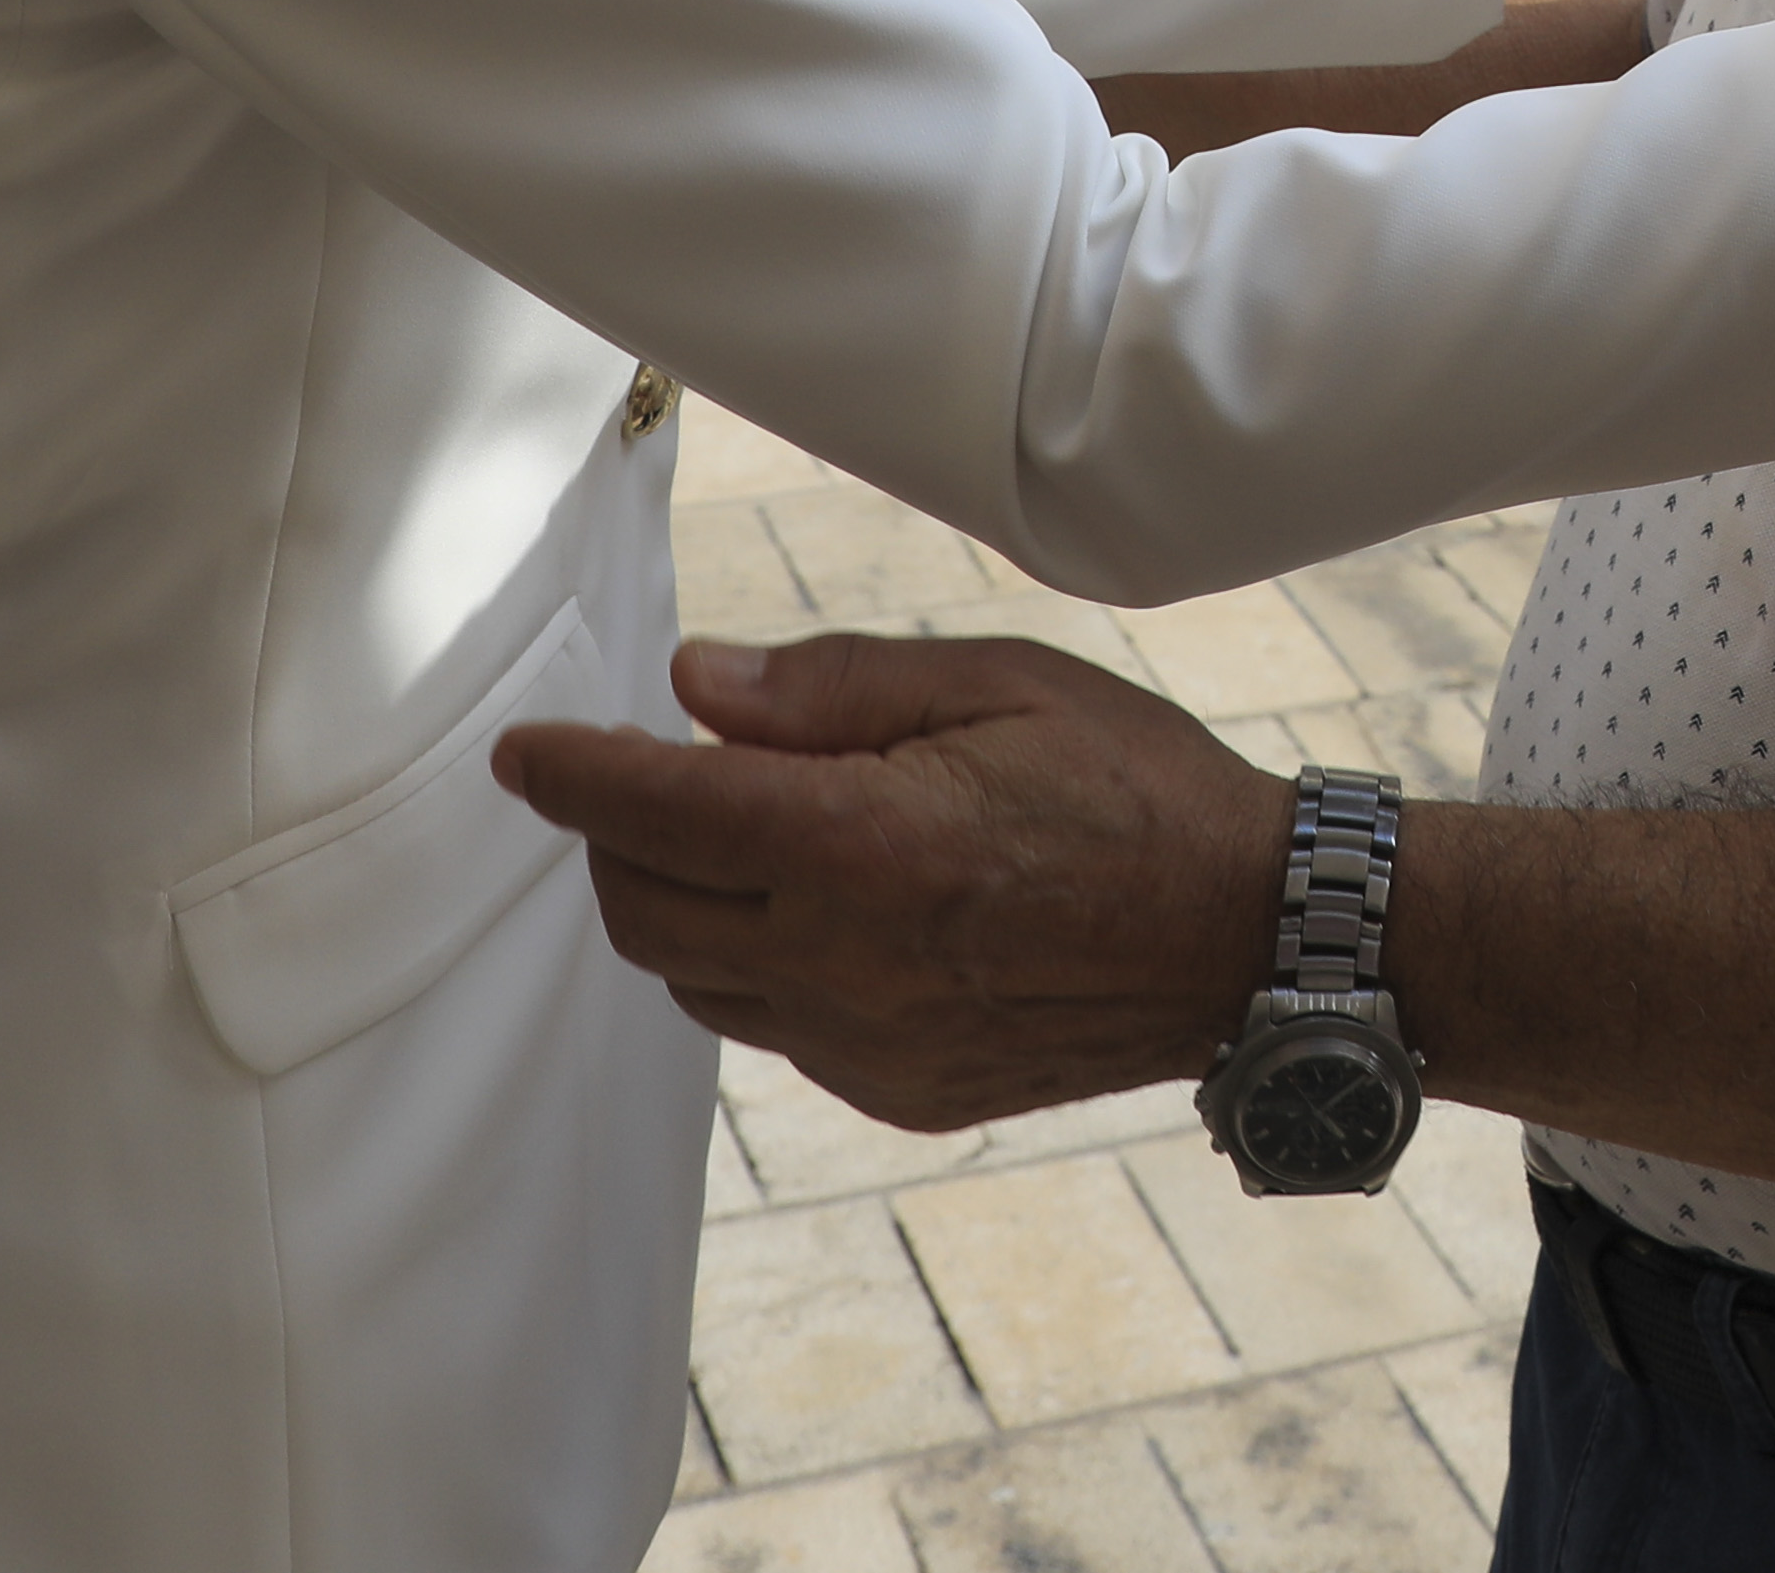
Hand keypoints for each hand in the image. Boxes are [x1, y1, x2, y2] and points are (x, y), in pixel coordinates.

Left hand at [496, 636, 1281, 1133]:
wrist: (1248, 938)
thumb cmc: (1135, 787)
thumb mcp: (997, 683)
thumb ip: (832, 688)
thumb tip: (694, 688)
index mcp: (858, 845)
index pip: (653, 810)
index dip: (571, 773)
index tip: (526, 751)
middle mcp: (841, 962)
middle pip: (644, 911)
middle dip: (617, 837)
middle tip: (656, 775)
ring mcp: (866, 1044)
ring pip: (695, 981)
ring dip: (682, 906)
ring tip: (745, 837)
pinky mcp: (898, 1091)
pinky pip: (775, 1031)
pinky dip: (759, 966)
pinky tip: (824, 912)